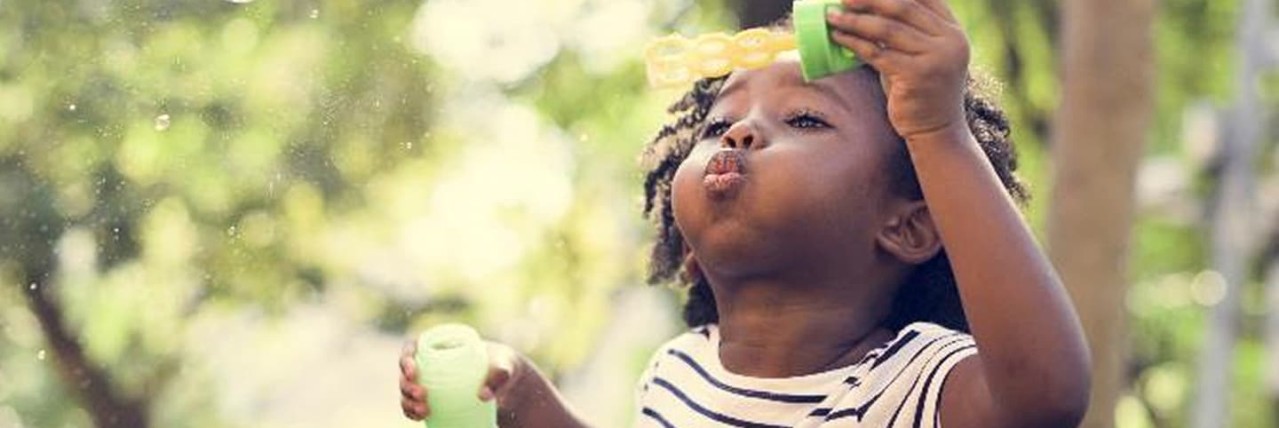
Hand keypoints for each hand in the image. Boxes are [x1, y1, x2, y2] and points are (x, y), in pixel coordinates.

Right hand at [399, 338, 529, 420]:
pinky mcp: (434, 398)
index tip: (414, 372)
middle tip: (422, 395)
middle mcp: (430, 362)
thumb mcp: (505, 366)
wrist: (507, 385)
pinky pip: (414, 405)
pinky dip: (412, 411)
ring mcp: (430, 381)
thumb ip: (499, 375)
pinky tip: (419, 416)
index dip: (406, 358)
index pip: (413, 346)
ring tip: (423, 410)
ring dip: (407, 401)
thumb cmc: (503, 366)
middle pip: (406, 371)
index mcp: (441, 344)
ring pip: (407, 390)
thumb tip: (483, 396)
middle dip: (406, 384)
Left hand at [826, 0, 969, 140]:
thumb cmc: (920, 90)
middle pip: (903, 7)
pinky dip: (855, 43)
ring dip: (855, 21)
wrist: (937, 130)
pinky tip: (838, 38)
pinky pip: (878, 53)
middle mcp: (950, 41)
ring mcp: (936, 58)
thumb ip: (905, 32)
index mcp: (953, 30)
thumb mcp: (920, 55)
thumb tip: (865, 9)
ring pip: (887, 29)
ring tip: (832, 16)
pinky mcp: (917, 76)